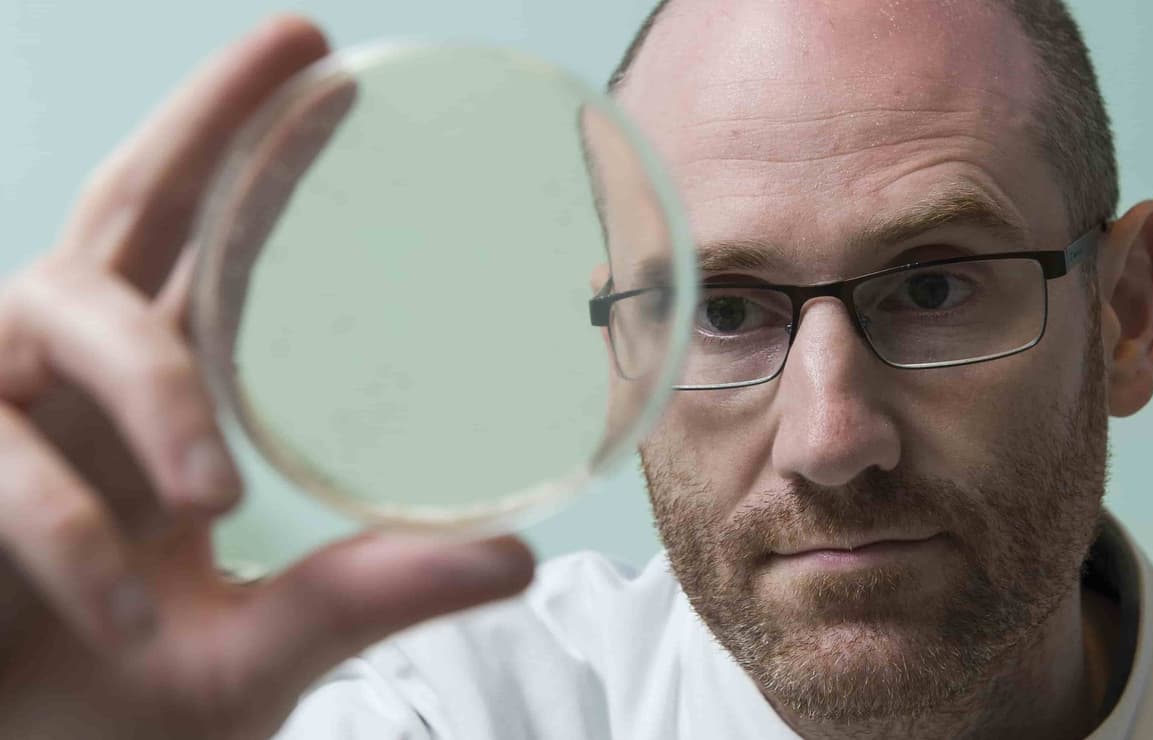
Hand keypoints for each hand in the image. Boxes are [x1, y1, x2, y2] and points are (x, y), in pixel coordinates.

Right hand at [0, 17, 533, 738]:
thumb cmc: (108, 721)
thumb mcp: (254, 655)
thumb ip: (365, 596)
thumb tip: (518, 559)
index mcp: (156, 415)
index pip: (212, 261)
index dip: (263, 169)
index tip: (336, 81)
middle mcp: (74, 388)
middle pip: (132, 211)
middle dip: (207, 123)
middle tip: (298, 39)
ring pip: (63, 314)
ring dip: (152, 390)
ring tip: (215, 492)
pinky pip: (1, 470)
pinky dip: (65, 533)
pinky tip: (124, 608)